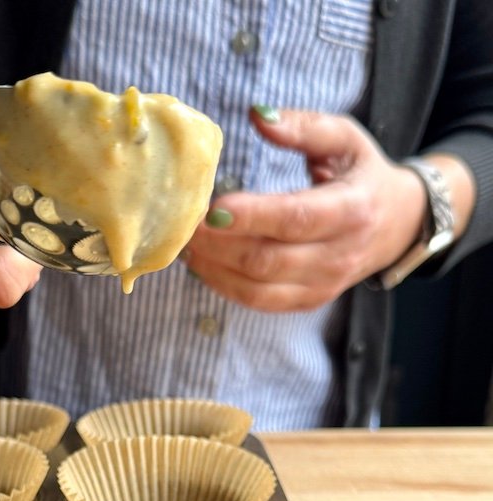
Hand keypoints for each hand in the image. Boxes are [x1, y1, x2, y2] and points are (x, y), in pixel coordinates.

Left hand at [183, 107, 431, 311]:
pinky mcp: (308, 301)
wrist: (398, 224)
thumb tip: (258, 115)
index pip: (296, 218)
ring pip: (258, 288)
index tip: (211, 208)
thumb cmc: (363, 174)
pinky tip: (204, 265)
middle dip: (219, 245)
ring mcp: (323, 284)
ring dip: (216, 269)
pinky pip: (259, 302)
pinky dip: (225, 286)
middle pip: (268, 260)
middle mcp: (339, 255)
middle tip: (185, 225)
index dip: (251, 217)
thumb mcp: (346, 139)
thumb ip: (304, 126)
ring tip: (188, 245)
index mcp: (352, 209)